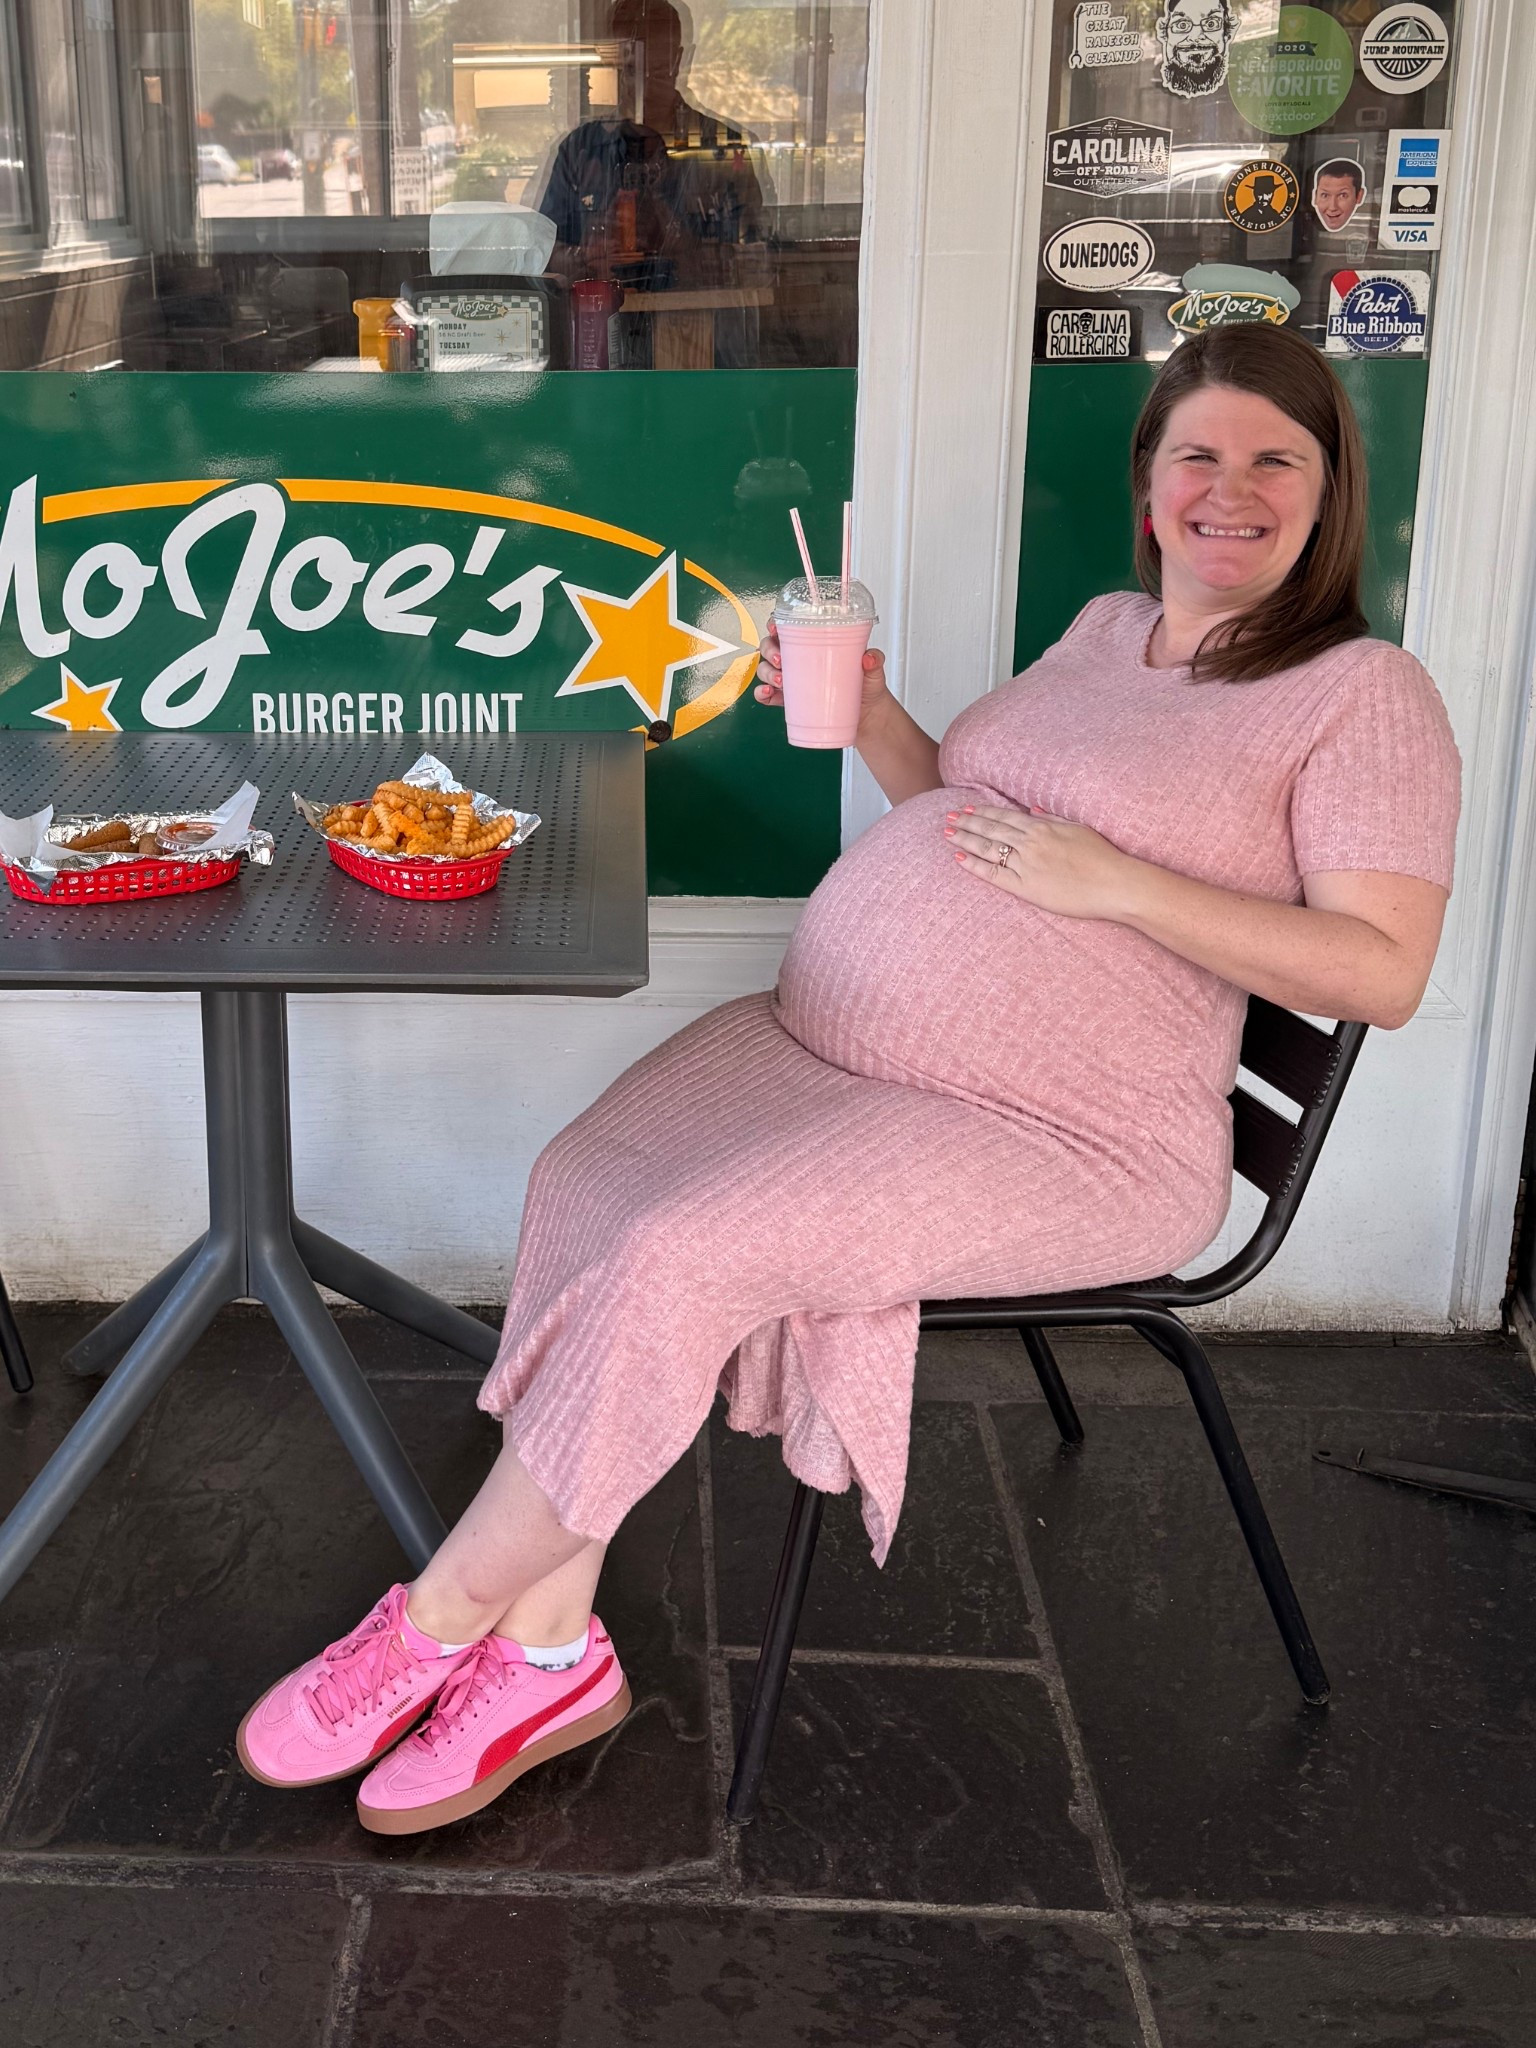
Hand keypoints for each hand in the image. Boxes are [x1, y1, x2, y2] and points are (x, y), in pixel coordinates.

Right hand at [754, 623, 893, 741]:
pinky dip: (762, 695)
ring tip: (780, 681)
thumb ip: (874, 660)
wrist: (867, 717)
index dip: (775, 625)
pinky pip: (768, 696)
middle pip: (770, 647)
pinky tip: (768, 694)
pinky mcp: (790, 702)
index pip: (787, 628)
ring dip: (767, 673)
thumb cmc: (866, 687)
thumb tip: (868, 658)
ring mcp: (793, 681)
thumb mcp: (873, 669)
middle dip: (769, 651)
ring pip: (765, 670)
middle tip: (780, 660)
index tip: (775, 628)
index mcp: (814, 645)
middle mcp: (799, 660)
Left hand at [946, 804, 1138, 921]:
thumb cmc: (1102, 857)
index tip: (967, 808)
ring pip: (988, 848)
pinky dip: (974, 865)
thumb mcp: (1078, 829)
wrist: (1114, 883)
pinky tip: (959, 858)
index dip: (983, 811)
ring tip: (948, 833)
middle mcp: (1029, 843)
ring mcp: (1026, 865)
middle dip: (967, 822)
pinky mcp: (1026, 887)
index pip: (1004, 817)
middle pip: (991, 829)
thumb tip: (1033, 811)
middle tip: (948, 817)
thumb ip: (1053, 819)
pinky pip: (994, 874)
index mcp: (1042, 827)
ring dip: (965, 839)